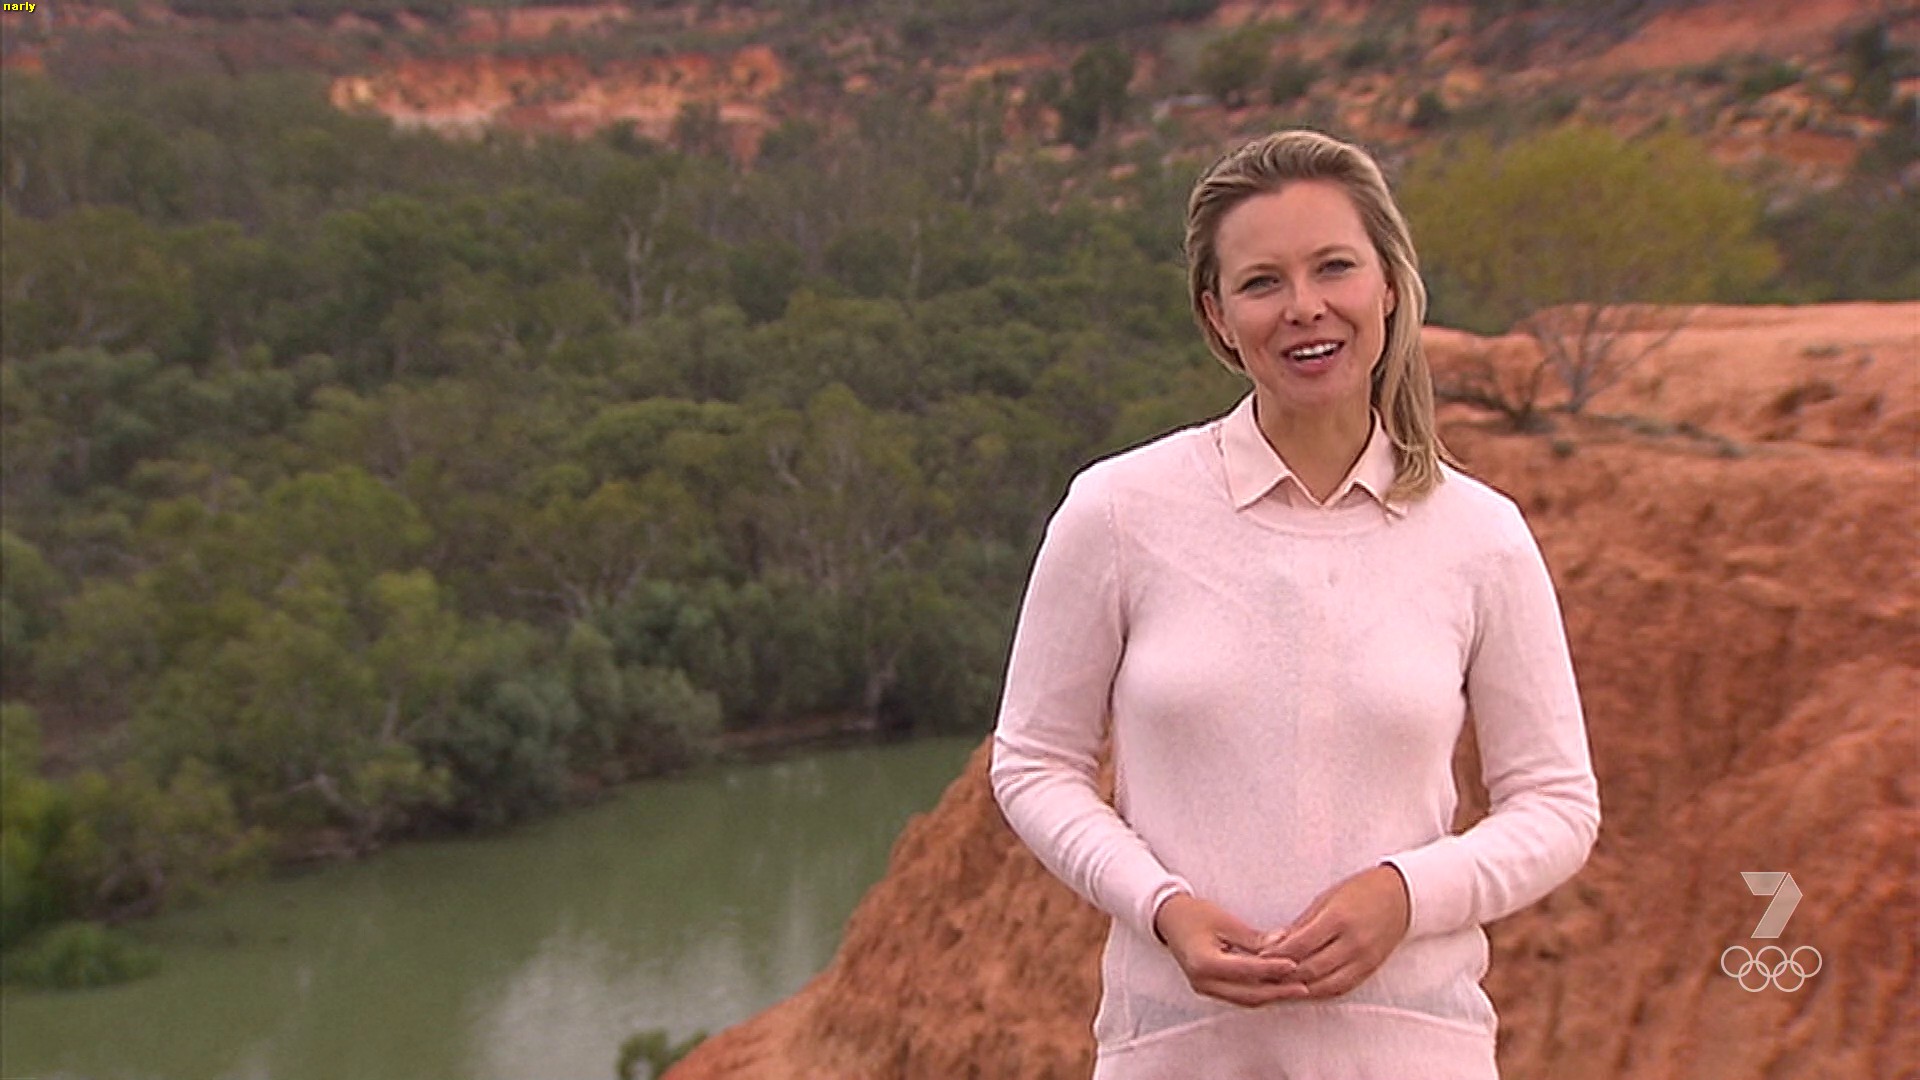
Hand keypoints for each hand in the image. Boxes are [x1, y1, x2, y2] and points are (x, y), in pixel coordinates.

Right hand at [1153, 893, 1305, 1007]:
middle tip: (1304, 986)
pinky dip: (1260, 992)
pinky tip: (1277, 987)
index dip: (1272, 969)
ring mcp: (1206, 988)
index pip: (1246, 971)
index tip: (1294, 965)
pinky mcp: (1211, 988)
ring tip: (1296, 989)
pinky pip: (1240, 996)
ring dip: (1272, 995)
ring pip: (1246, 1000)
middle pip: (1248, 994)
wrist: (1168, 919)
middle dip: (1278, 991)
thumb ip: (1253, 938)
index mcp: (1204, 963)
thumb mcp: (1224, 921)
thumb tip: (1282, 946)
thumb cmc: (1192, 915)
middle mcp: (1203, 982)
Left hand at [1256, 865, 1410, 998]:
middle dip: (1283, 975)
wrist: (1402, 896)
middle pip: (1310, 969)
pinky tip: (1304, 990)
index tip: (1257, 958)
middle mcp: (1353, 943)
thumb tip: (1274, 944)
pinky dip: (1319, 992)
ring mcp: (1364, 959)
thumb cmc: (1361, 890)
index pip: (1300, 946)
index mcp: (1339, 919)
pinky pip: (1341, 988)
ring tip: (1278, 987)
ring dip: (1299, 989)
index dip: (1275, 955)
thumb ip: (1302, 924)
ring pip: (1325, 985)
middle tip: (1261, 977)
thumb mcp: (1326, 898)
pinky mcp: (1370, 969)